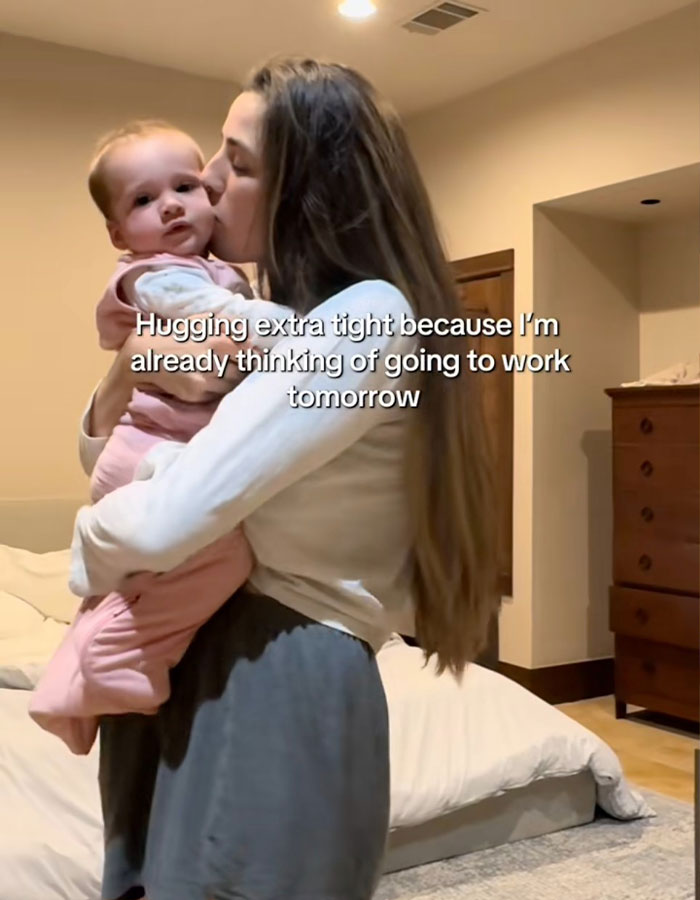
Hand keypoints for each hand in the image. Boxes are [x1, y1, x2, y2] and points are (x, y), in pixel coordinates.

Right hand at [123, 315, 250, 403]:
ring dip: (232, 382)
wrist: (145, 354)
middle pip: (242, 371)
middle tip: (242, 370)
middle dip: (243, 371)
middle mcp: (214, 360)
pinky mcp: (196, 393)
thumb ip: (226, 326)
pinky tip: (212, 383)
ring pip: (231, 385)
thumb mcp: (200, 321)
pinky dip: (218, 390)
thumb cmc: (176, 335)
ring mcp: (205, 378)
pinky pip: (217, 394)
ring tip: (225, 376)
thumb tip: (250, 339)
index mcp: (218, 340)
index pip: (248, 355)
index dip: (253, 358)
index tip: (256, 360)